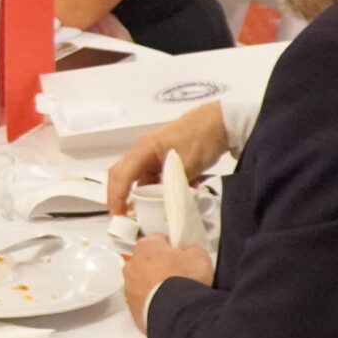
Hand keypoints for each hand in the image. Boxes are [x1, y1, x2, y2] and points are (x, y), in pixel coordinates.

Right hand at [106, 101, 228, 215]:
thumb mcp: (188, 164)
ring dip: (140, 195)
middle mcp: (144, 150)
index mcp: (144, 148)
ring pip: (139, 177)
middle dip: (120, 196)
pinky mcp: (164, 158)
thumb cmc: (202, 138)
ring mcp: (153, 154)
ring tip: (144, 213)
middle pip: (123, 175)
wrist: (221, 121)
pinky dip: (157, 189)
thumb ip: (172, 185)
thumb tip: (164, 206)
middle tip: (123, 216)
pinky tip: (168, 199)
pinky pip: (154, 176)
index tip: (118, 215)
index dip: (116, 195)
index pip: (122, 174)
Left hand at [122, 235, 213, 332]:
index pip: (158, 240)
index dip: (173, 247)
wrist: (177, 312)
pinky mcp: (131, 308)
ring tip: (174, 294)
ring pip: (142, 282)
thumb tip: (189, 253)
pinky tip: (167, 307)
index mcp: (146, 246)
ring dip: (154, 286)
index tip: (182, 255)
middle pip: (147, 261)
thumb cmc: (185, 279)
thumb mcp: (199, 256)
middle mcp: (132, 264)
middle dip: (161, 266)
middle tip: (180, 275)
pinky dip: (152, 303)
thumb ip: (192, 250)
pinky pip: (142, 301)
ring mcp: (129, 287)